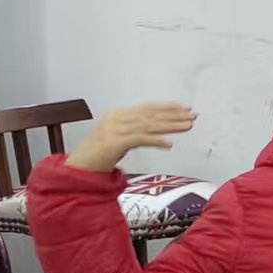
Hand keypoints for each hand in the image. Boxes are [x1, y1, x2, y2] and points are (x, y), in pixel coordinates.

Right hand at [65, 103, 196, 172]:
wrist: (80, 166)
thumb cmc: (100, 154)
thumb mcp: (120, 138)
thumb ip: (137, 131)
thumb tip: (160, 132)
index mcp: (118, 114)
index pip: (147, 107)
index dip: (167, 107)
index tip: (184, 107)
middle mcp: (117, 118)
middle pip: (151, 114)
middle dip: (173, 115)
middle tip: (193, 115)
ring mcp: (114, 129)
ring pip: (148, 125)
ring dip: (170, 126)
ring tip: (188, 126)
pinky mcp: (114, 142)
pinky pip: (140, 139)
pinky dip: (156, 141)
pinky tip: (169, 144)